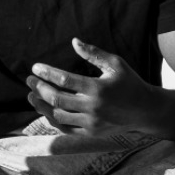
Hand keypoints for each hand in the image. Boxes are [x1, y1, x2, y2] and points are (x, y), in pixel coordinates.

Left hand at [25, 38, 160, 135]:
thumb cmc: (129, 83)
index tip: (36, 68)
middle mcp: (93, 107)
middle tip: (30, 80)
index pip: (65, 81)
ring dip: (41, 106)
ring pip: (58, 116)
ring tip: (32, 96)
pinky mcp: (91, 133)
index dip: (47, 74)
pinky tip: (46, 110)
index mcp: (98, 88)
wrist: (144, 110)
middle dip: (39, 89)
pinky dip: (53, 120)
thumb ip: (94, 54)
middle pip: (57, 99)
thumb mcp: (116, 64)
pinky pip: (66, 129)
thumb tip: (74, 41)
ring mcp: (91, 123)